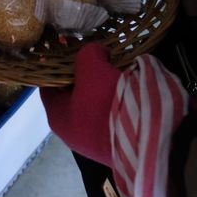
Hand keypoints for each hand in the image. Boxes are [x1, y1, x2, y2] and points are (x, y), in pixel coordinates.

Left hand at [40, 43, 120, 166]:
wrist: (148, 139)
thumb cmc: (106, 101)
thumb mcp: (92, 67)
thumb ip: (88, 53)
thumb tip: (96, 51)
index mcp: (57, 117)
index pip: (48, 87)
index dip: (55, 68)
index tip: (64, 53)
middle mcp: (72, 133)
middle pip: (71, 96)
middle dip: (80, 76)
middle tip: (90, 58)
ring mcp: (96, 142)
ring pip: (93, 106)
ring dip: (101, 88)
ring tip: (110, 68)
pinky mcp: (118, 145)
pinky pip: (111, 116)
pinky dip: (115, 101)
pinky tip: (124, 86)